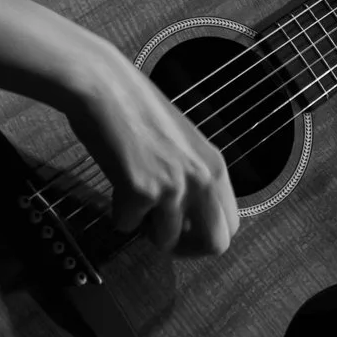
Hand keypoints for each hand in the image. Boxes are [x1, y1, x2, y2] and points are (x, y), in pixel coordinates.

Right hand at [62, 41, 238, 257]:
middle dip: (186, 249)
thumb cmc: (136, 109)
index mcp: (215, 166)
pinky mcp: (141, 191)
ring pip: (166, 242)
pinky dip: (117, 213)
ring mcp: (173, 187)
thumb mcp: (183, 145)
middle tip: (162, 235)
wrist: (104, 87)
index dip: (205, 236)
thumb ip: (193, 178)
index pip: (232, 225)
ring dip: (145, 228)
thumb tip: (191, 220)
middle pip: (215, 245)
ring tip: (133, 197)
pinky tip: (115, 183)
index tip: (184, 231)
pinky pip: (127, 226)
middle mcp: (201, 178)